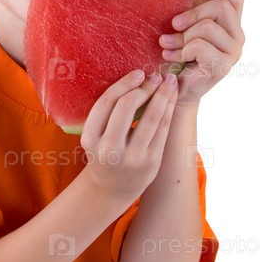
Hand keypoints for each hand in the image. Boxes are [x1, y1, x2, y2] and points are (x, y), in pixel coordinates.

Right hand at [80, 70, 177, 205]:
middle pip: (126, 107)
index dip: (124, 84)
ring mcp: (131, 157)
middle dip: (144, 87)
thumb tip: (133, 77)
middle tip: (155, 76)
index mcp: (90, 137)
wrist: (112, 188)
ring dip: (162, 95)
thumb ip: (107, 112)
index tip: (138, 72)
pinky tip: (172, 98)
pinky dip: (169, 109)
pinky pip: (163, 129)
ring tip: (169, 81)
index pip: (106, 102)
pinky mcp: (151, 162)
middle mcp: (109, 149)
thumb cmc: (104, 151)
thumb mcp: (95, 134)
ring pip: (151, 117)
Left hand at [159, 0, 244, 105]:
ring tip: (167, 44)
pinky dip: (180, 50)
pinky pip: (199, 45)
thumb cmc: (178, 54)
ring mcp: (233, 52)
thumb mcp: (185, 27)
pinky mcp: (223, 66)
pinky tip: (170, 56)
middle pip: (221, 6)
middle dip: (192, 13)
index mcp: (230, 24)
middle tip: (174, 25)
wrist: (174, 88)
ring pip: (207, 26)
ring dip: (181, 36)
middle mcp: (237, 36)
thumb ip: (191, 10)